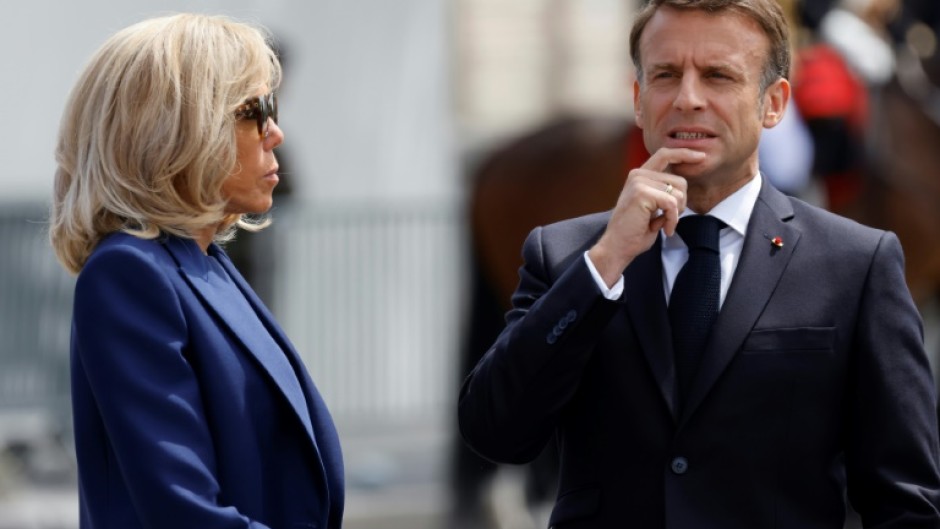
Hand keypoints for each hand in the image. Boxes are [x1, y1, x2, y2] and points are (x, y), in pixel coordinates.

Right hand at [588, 147, 703, 285]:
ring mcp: (639, 182)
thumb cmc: (636, 231)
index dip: (685, 153)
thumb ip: (663, 192)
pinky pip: (672, 204)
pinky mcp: (642, 193)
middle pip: (679, 181)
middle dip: (681, 203)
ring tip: (662, 224)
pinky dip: (672, 220)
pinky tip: (664, 230)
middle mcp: (638, 175)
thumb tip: (683, 186)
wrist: (618, 247)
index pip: (665, 155)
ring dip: (676, 214)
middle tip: (668, 218)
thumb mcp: (652, 207)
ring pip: (678, 193)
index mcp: (640, 176)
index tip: (702, 156)